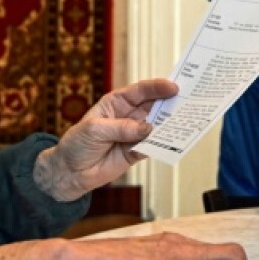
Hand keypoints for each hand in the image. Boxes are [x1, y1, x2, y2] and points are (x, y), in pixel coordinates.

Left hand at [33, 78, 178, 201]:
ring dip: (170, 124)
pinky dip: (164, 145)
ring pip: (158, 126)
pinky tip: (173, 142)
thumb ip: (121, 128)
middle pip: (154, 106)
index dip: (158, 87)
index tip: (173, 87)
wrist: (70, 172)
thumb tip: (147, 128)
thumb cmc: (77, 144)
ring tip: (185, 122)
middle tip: (188, 102)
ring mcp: (134, 134)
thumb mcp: (94, 130)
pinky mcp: (137, 152)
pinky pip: (154, 146)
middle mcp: (129, 116)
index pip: (141, 91)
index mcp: (117, 103)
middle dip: (171, 103)